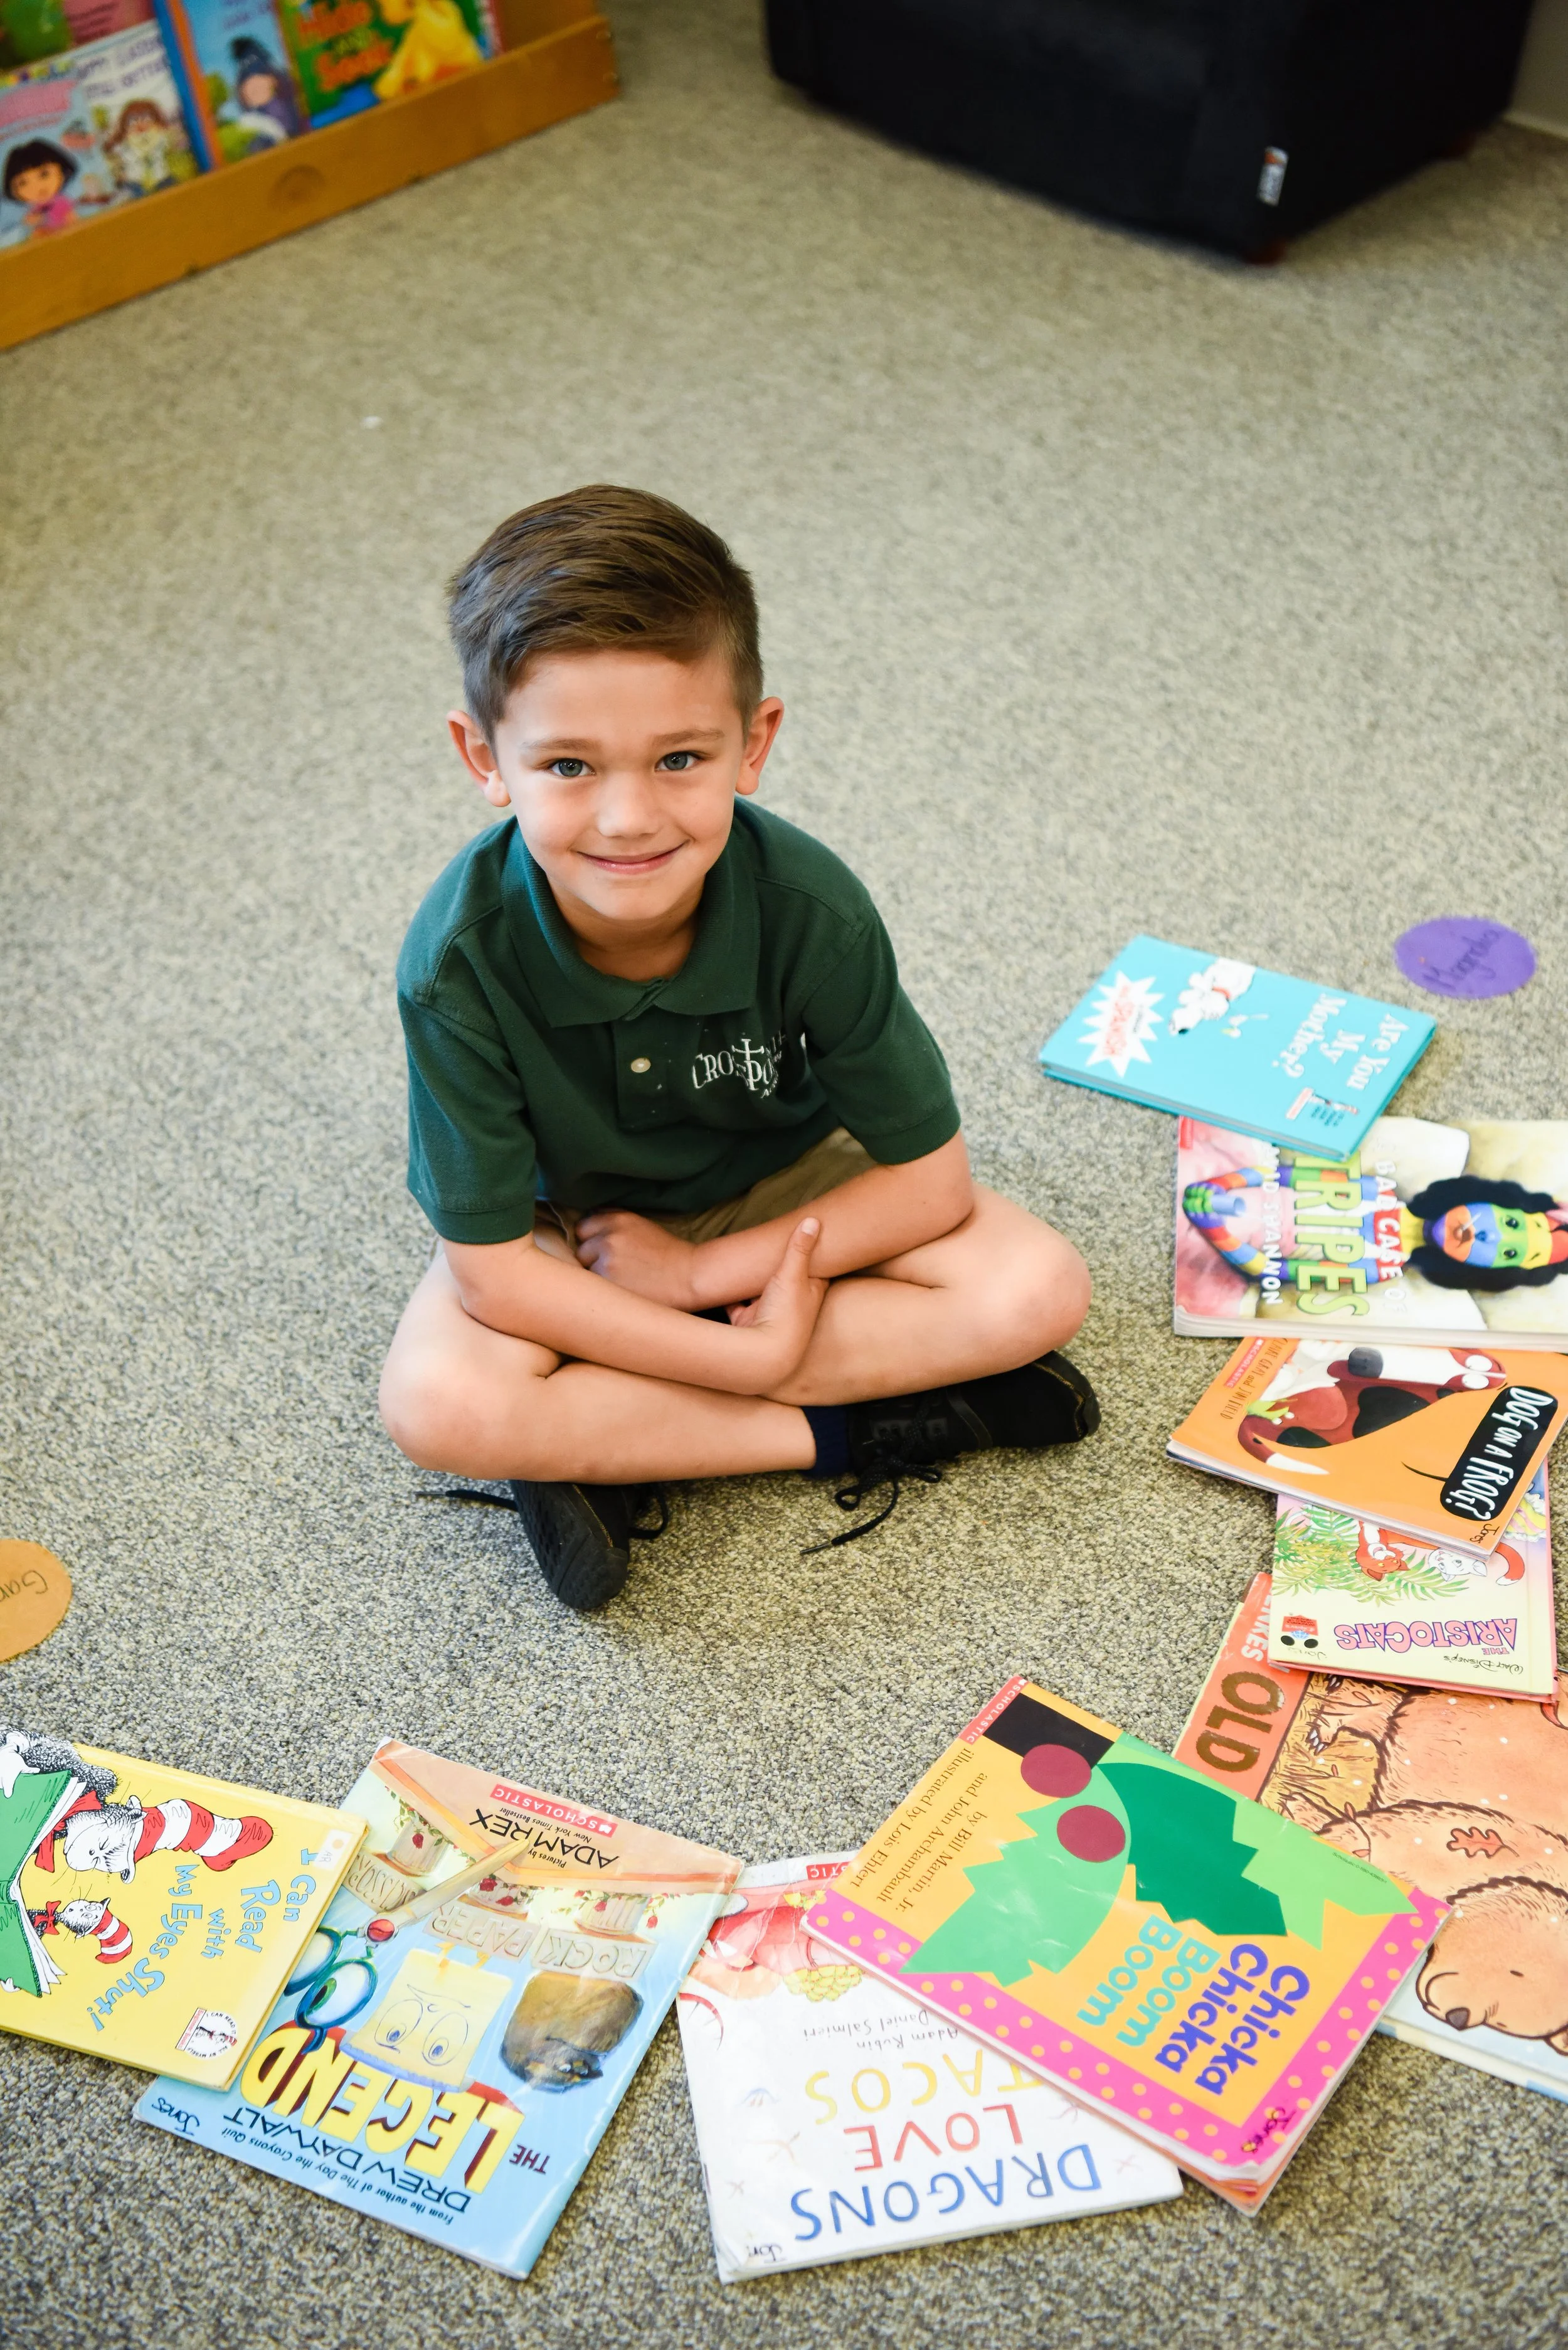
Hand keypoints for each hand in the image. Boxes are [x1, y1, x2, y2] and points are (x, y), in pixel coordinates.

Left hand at [575, 1209, 700, 1307]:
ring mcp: (607, 1259)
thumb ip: (615, 1227)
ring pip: (586, 1271)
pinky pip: (595, 1287)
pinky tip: (623, 1291)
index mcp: (618, 1219)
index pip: (584, 1226)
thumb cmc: (670, 1255)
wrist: (690, 1276)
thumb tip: (589, 1234)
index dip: (591, 1240)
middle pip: (581, 1249)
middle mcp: (609, 1236)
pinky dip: (605, 1291)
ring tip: (621, 1281)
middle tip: (614, 1269)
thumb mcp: (642, 1228)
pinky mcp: (608, 1282)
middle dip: (592, 1259)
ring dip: (597, 1276)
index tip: (601, 1250)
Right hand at [723, 1217, 826, 1390]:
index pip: (816, 1270)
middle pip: (786, 1279)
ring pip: (758, 1290)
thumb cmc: (786, 1316)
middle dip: (778, 1264)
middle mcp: (790, 1303)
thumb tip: (813, 1220)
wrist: (764, 1356)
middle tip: (771, 1243)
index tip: (811, 1235)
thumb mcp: (794, 1275)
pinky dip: (727, 1293)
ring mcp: (767, 1311)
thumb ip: (800, 1248)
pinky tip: (720, 1277)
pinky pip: (734, 1302)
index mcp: (810, 1292)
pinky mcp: (746, 1319)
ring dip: (751, 1279)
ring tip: (745, 1257)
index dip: (813, 1253)